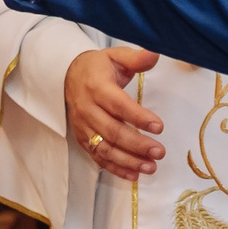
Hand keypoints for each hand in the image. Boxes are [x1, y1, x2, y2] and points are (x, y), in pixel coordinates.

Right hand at [65, 46, 162, 179]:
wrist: (68, 75)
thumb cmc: (98, 67)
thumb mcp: (116, 56)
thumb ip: (136, 58)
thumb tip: (156, 53)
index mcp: (97, 87)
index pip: (118, 105)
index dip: (138, 117)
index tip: (159, 126)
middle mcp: (88, 109)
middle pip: (112, 131)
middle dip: (137, 145)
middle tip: (159, 152)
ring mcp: (83, 127)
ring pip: (104, 148)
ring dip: (128, 161)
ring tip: (151, 167)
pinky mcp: (82, 139)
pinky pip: (98, 158)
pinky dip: (115, 168)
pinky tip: (134, 175)